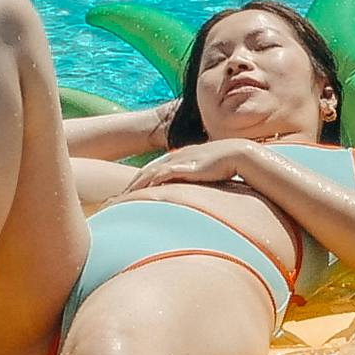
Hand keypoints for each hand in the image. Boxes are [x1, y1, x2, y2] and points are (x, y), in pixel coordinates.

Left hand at [117, 141, 254, 193]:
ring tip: (120, 200)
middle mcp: (175, 157)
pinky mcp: (183, 167)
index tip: (128, 194)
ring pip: (149, 174)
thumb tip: (198, 195)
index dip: (140, 182)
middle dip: (130, 186)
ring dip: (133, 187)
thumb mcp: (209, 172)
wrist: (239, 154)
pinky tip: (138, 193)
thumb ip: (200, 180)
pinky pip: (159, 175)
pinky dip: (147, 184)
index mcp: (179, 157)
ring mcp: (178, 160)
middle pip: (146, 171)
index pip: (154, 170)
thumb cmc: (227, 165)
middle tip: (115, 200)